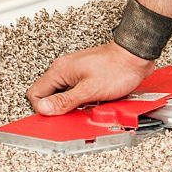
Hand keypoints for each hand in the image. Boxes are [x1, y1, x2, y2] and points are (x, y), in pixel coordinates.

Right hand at [26, 41, 154, 115]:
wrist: (135, 56)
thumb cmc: (118, 68)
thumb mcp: (90, 90)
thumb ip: (66, 101)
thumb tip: (45, 109)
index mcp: (59, 71)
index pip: (35, 94)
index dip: (44, 109)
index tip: (57, 116)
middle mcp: (63, 69)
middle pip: (48, 95)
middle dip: (58, 108)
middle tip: (73, 112)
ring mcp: (73, 71)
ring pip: (62, 94)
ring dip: (71, 104)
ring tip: (86, 105)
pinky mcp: (84, 75)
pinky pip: (74, 91)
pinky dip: (80, 99)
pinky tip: (92, 101)